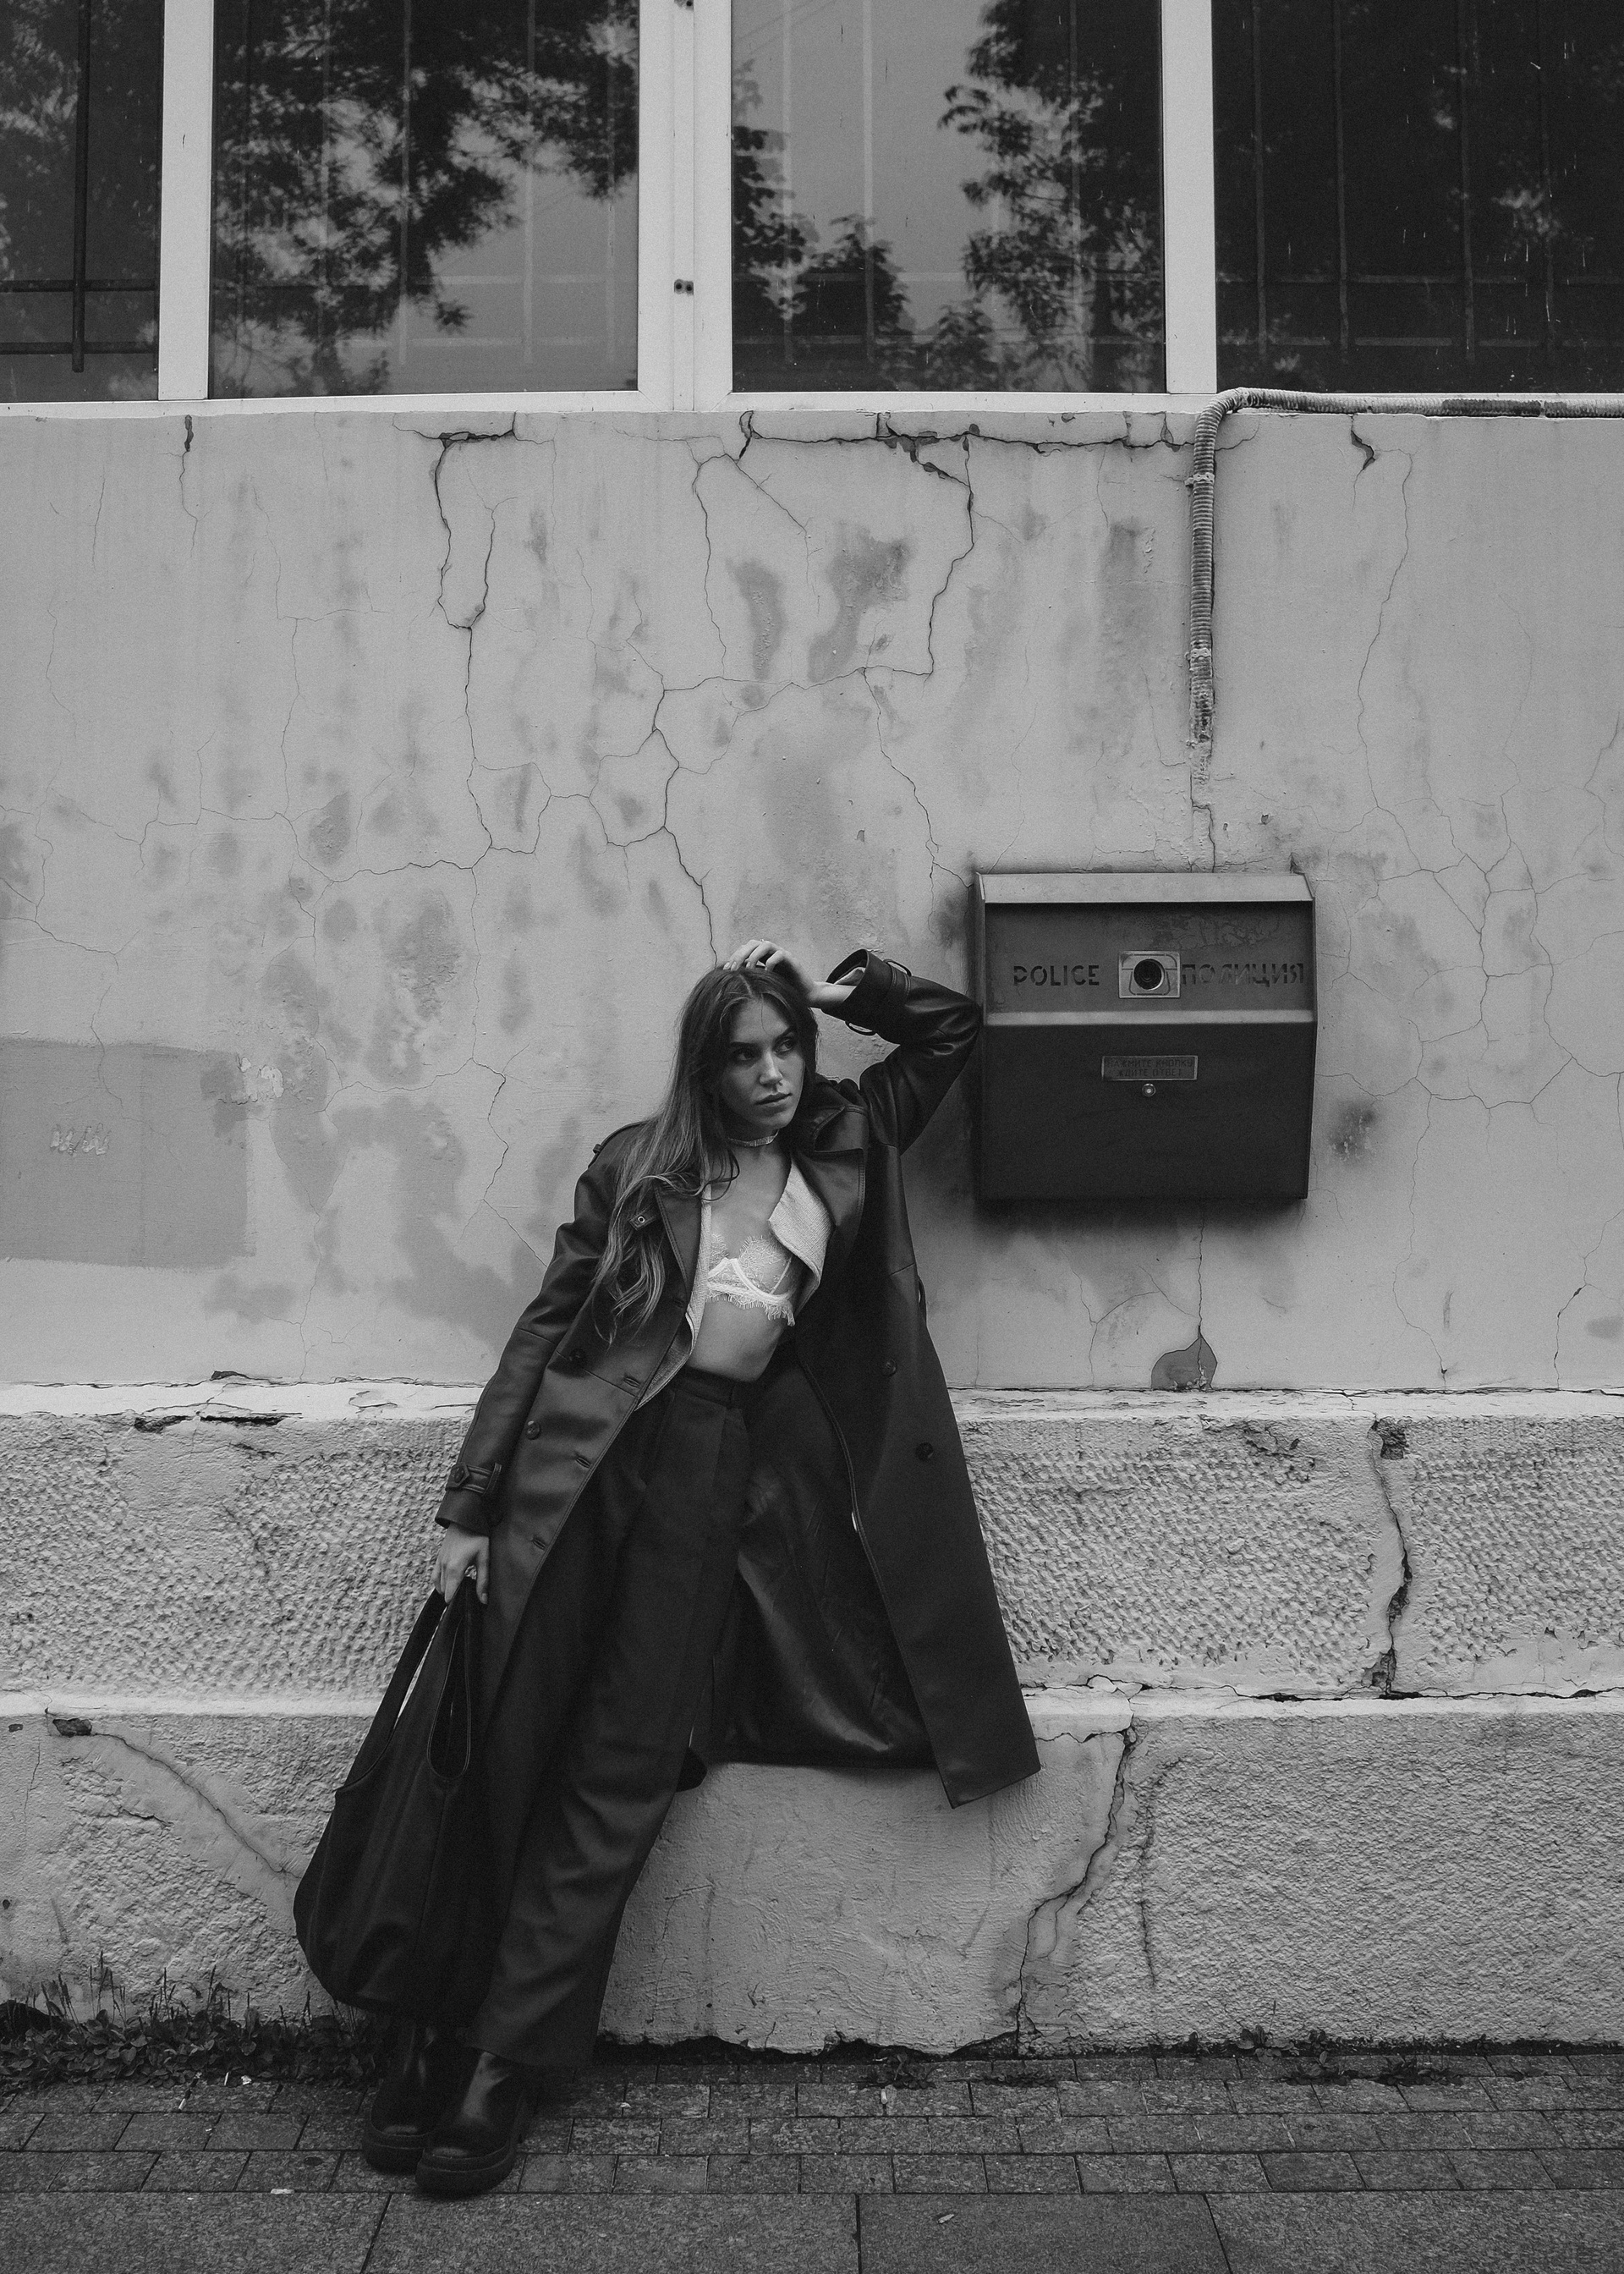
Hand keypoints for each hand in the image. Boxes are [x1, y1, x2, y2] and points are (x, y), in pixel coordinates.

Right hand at [435, 1524, 488, 1604]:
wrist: (466, 1517)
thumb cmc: (477, 1535)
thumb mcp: (484, 1558)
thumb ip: (483, 1581)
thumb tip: (482, 1600)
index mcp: (454, 1568)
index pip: (449, 1594)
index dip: (455, 1603)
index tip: (464, 1608)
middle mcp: (444, 1566)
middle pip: (443, 1591)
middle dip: (452, 1598)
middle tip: (464, 1601)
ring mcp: (440, 1561)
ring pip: (437, 1584)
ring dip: (446, 1591)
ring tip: (458, 1593)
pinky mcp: (439, 1556)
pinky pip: (435, 1575)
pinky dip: (439, 1583)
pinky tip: (449, 1584)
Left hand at [724, 939, 854, 1010]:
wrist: (805, 996)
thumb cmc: (784, 991)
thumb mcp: (763, 985)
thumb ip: (751, 979)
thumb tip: (730, 982)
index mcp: (763, 957)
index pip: (745, 948)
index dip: (734, 957)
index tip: (725, 970)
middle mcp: (772, 953)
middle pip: (753, 943)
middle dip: (741, 954)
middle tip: (733, 969)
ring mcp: (783, 955)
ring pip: (765, 944)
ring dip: (754, 956)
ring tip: (749, 970)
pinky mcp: (793, 961)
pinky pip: (780, 955)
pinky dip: (771, 962)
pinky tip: (767, 973)